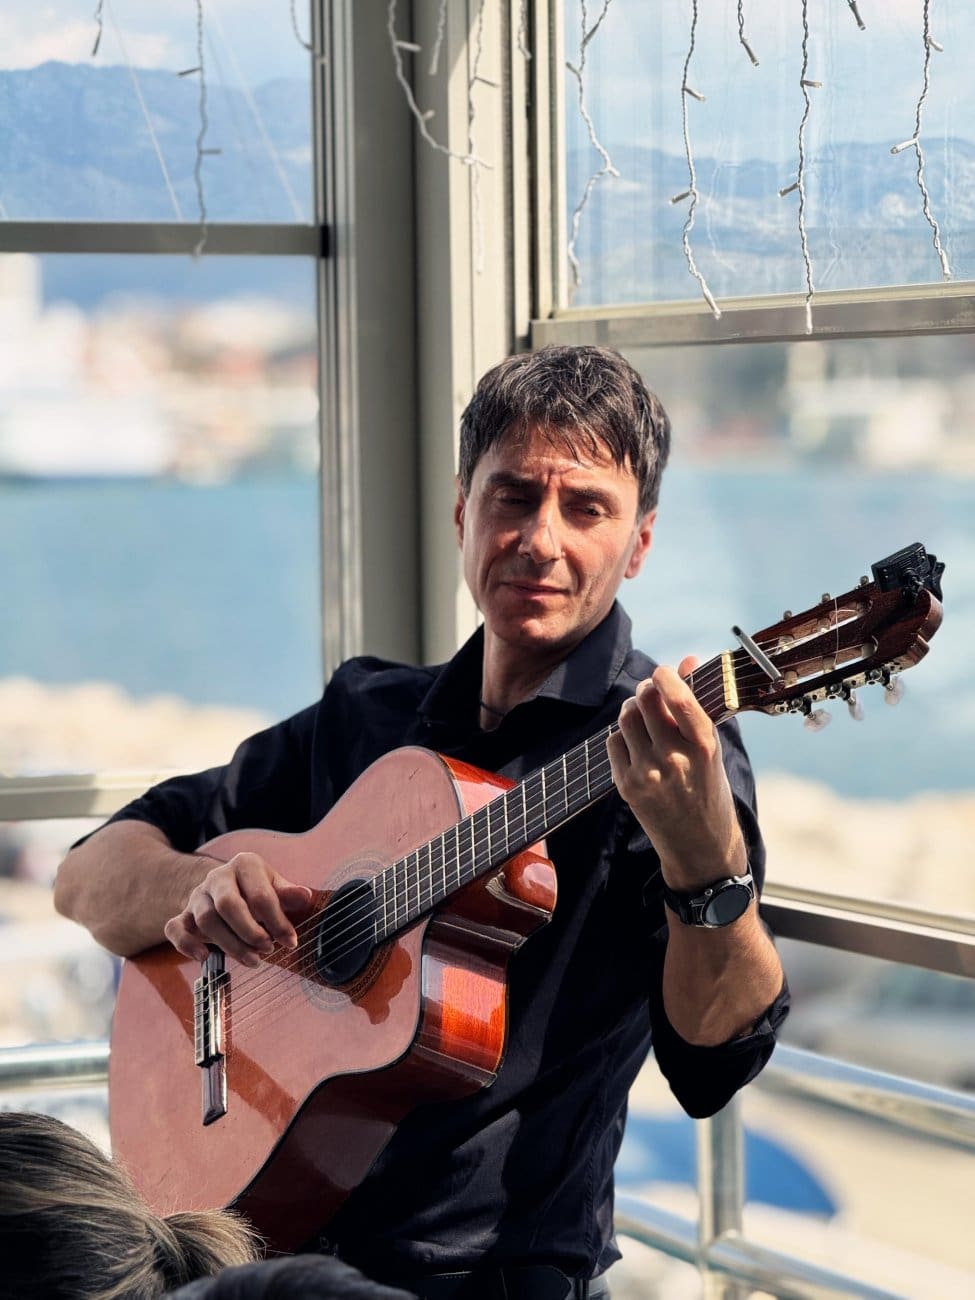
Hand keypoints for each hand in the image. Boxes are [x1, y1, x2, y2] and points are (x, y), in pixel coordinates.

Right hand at [164, 853, 313, 965]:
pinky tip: (204, 957)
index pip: (260, 894)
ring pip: (206, 920)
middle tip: (268, 950)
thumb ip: (288, 894)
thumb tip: (305, 896)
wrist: (224, 887)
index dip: (277, 921)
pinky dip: (186, 944)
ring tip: (253, 960)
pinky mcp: (182, 915)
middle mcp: (217, 877)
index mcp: (244, 864)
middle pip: (228, 904)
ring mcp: (197, 896)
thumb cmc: (256, 890)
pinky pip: (175, 929)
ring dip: (230, 945)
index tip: (290, 942)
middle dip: (250, 932)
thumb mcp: (276, 887)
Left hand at [606, 658, 746, 889]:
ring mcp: (648, 775)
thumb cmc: (710, 791)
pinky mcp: (627, 787)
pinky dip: (622, 736)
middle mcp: (674, 760)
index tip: (664, 670)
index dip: (667, 676)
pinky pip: (613, 742)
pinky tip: (637, 745)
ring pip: (626, 718)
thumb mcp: (712, 749)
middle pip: (646, 702)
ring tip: (645, 717)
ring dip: (633, 709)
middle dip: (646, 690)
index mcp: (704, 748)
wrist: (700, 847)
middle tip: (652, 692)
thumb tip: (688, 660)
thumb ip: (698, 705)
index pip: (680, 699)